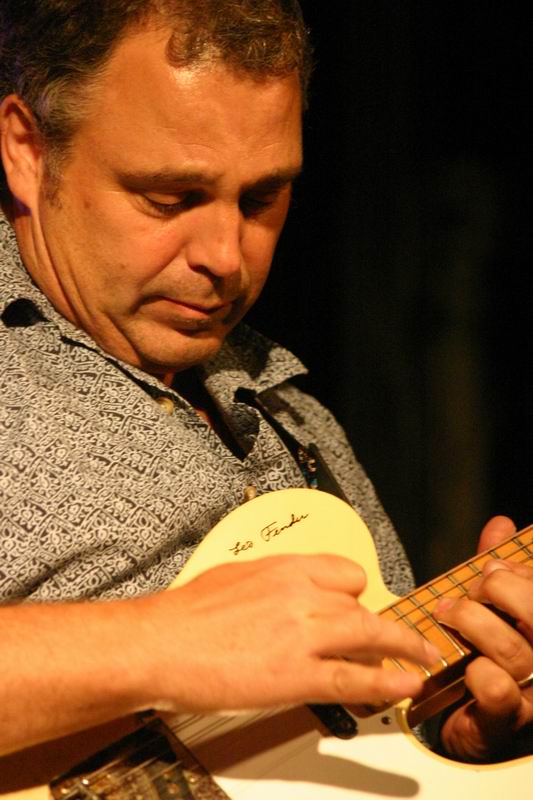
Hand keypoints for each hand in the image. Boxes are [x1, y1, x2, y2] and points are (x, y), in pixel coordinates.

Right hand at [140, 553, 438, 712]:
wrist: (158, 643)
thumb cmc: (186, 613)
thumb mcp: (234, 576)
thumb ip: (272, 583)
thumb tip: (288, 593)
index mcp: (285, 568)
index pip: (346, 573)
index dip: (359, 594)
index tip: (363, 607)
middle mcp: (301, 595)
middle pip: (363, 606)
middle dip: (388, 626)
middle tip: (409, 637)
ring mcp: (302, 634)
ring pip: (369, 635)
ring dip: (403, 648)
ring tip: (423, 658)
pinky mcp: (295, 674)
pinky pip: (354, 677)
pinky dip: (387, 682)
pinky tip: (408, 684)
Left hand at [436, 516, 532, 760]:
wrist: (470, 719)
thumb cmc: (485, 655)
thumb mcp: (494, 606)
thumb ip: (501, 569)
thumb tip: (501, 525)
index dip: (519, 573)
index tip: (491, 567)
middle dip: (500, 591)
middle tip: (473, 589)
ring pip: (511, 650)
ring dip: (472, 623)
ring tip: (447, 614)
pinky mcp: (507, 718)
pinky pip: (496, 688)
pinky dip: (476, 670)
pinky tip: (465, 665)